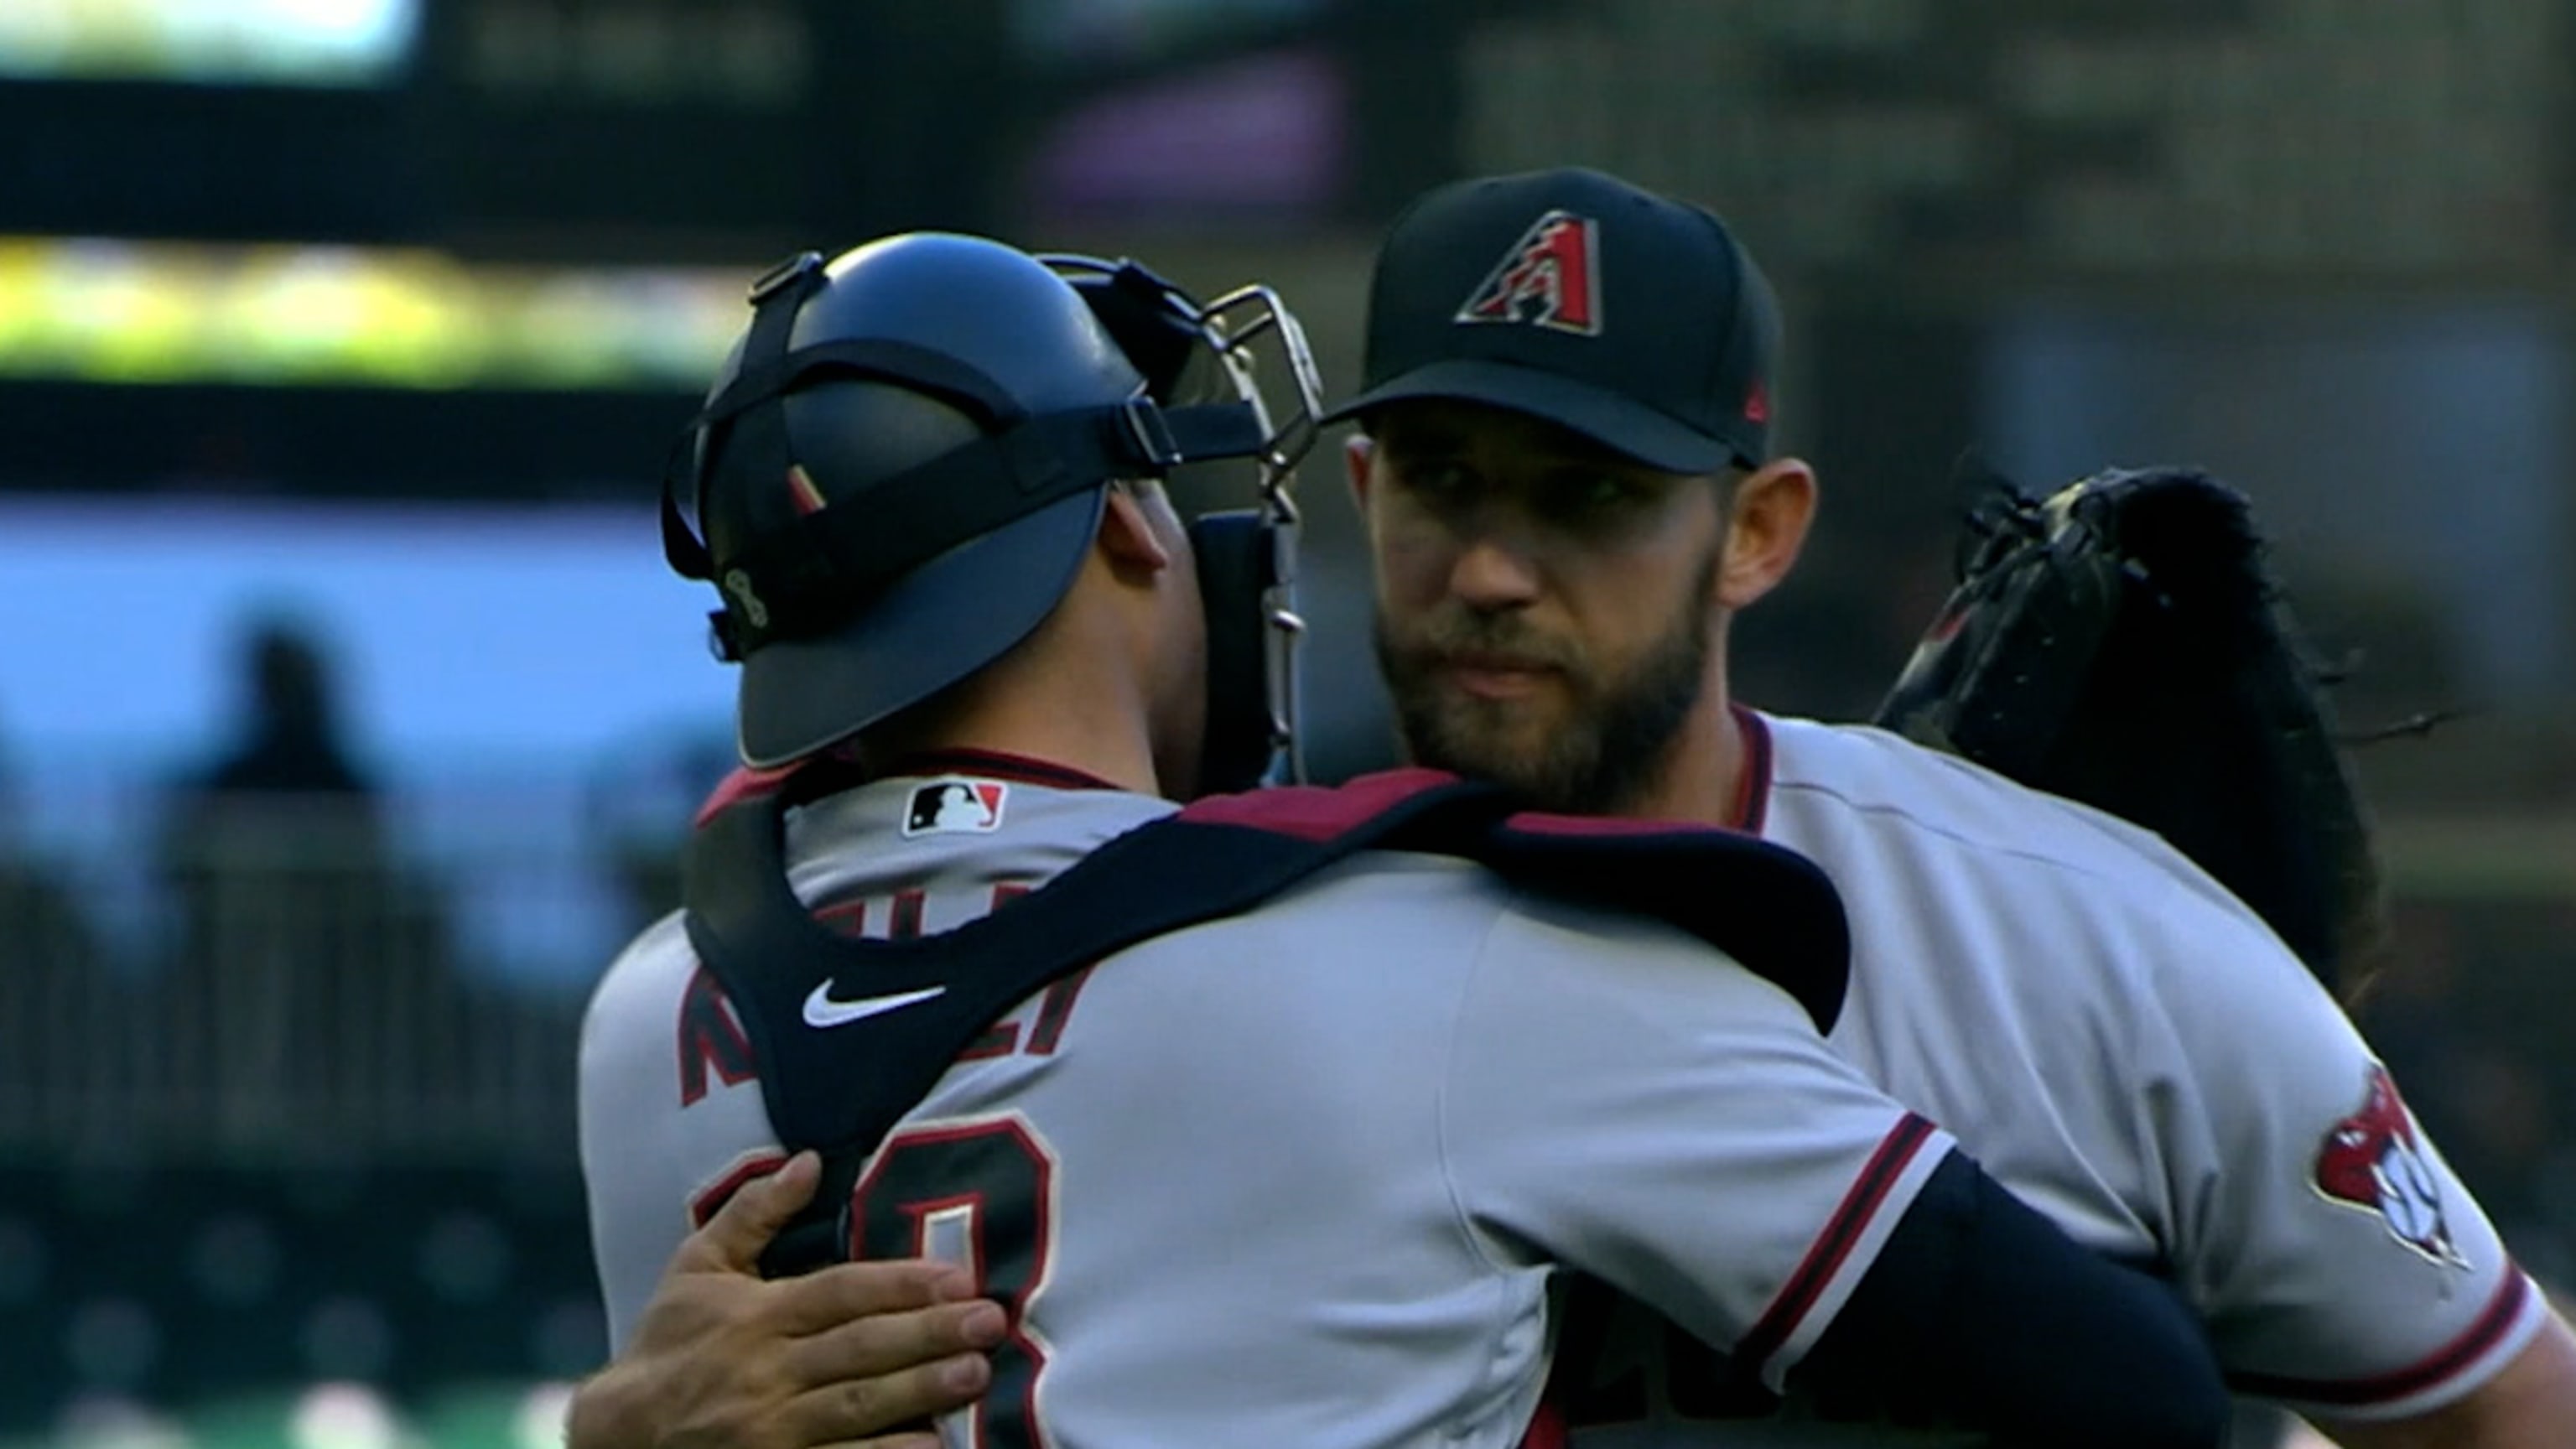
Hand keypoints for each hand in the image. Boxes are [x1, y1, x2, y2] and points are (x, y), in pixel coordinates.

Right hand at [567, 1152, 1005, 1448]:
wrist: (617, 1437)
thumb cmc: (668, 1343)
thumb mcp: (696, 1267)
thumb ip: (755, 1212)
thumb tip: (809, 1160)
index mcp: (755, 1316)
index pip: (839, 1293)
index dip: (899, 1284)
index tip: (957, 1276)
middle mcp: (766, 1372)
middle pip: (858, 1350)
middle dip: (926, 1335)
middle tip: (988, 1322)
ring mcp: (772, 1431)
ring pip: (856, 1409)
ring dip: (919, 1393)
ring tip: (975, 1376)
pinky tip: (937, 1446)